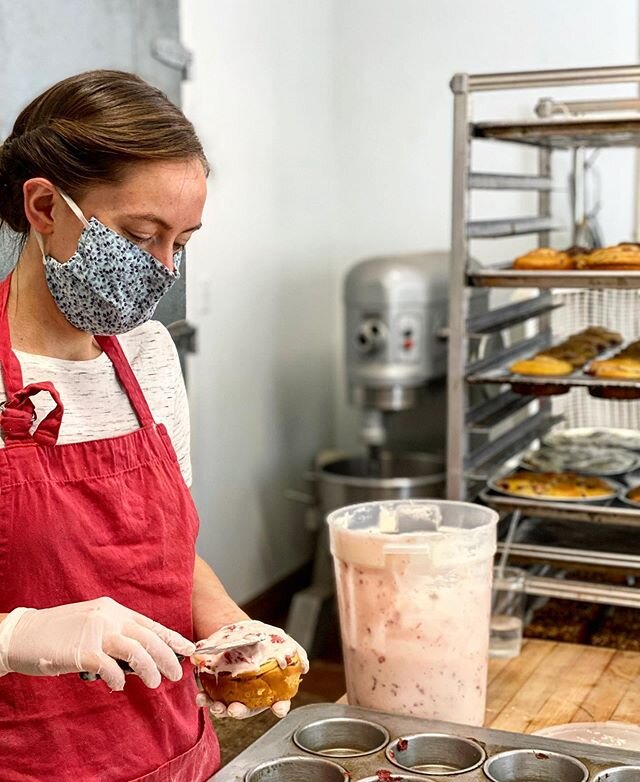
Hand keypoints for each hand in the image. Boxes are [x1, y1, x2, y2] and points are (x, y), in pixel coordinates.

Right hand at [0, 597, 195, 690]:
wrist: (23, 634)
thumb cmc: (59, 633)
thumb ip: (116, 634)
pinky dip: (118, 679)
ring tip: (154, 683)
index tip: (189, 650)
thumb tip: (141, 656)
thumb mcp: (93, 623)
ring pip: (135, 651)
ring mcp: (95, 632)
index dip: (172, 638)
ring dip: (148, 669)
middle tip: (176, 675)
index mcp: (114, 609)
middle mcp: (109, 617)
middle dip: (167, 657)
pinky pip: (109, 667)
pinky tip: (118, 686)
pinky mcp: (82, 650)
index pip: (150, 624)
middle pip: (148, 638)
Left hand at [194, 619, 308, 719]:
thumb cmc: (262, 641)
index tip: (279, 709)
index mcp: (269, 690)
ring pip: (227, 708)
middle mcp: (251, 697)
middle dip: (241, 712)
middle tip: (235, 709)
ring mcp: (233, 695)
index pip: (278, 703)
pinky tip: (202, 697)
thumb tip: (304, 666)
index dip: (280, 707)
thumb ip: (295, 655)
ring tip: (216, 706)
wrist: (240, 633)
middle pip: (248, 710)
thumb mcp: (281, 643)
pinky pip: (210, 698)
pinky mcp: (216, 689)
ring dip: (221, 709)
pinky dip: (205, 699)